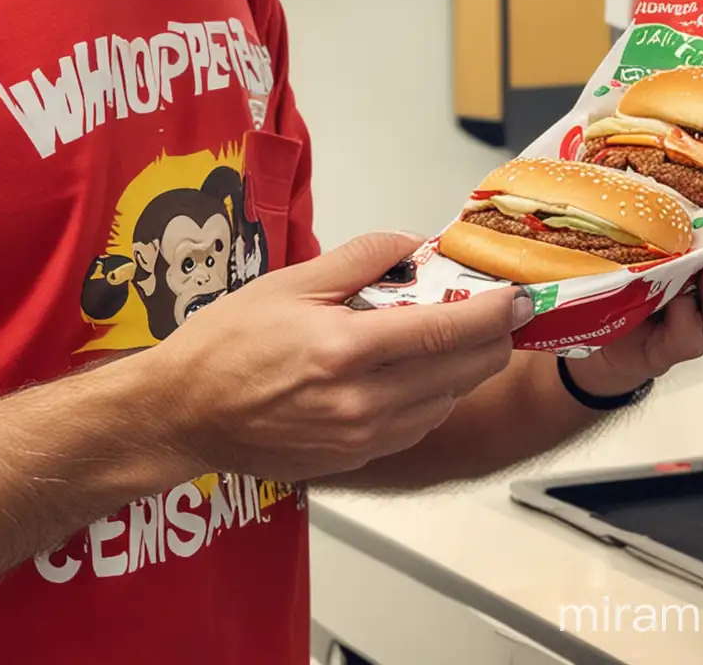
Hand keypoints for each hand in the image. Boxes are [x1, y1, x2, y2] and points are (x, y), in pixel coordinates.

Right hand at [148, 233, 528, 483]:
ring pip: (445, 401)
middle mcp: (362, 403)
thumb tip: (411, 244)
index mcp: (345, 351)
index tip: (516, 295)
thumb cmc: (226, 343)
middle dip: (491, 338)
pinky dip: (432, 395)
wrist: (186, 413)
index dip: (492, 312)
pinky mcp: (356, 458)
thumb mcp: (290, 281)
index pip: (446, 330)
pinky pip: (417, 425)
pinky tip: (415, 369)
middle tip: (495, 309)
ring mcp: (361, 437)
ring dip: (462, 367)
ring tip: (452, 332)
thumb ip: (360, 259)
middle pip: (461, 371)